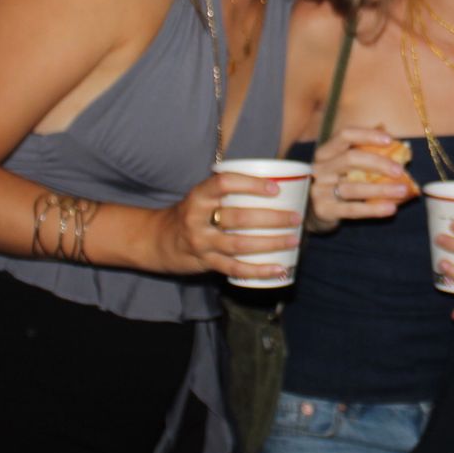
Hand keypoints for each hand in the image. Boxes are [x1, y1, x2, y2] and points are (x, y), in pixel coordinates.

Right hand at [155, 170, 302, 280]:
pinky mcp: (205, 262)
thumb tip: (275, 182)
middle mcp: (198, 217)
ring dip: (271, 243)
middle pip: (239, 217)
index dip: (251, 184)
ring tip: (294, 240)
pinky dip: (259, 270)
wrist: (157, 240)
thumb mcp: (202, 196)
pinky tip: (279, 268)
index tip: (276, 188)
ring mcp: (201, 242)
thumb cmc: (192, 213)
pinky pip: (236, 268)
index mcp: (200, 195)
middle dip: (272, 218)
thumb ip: (228, 191)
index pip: (225, 183)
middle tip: (296, 217)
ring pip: (240, 244)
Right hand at [306, 126, 415, 230]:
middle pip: (350, 159)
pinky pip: (352, 209)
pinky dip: (373, 209)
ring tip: (402, 190)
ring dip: (381, 189)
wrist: (311, 212)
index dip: (367, 135)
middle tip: (400, 170)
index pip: (345, 135)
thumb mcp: (345, 166)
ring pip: (353, 187)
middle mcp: (319, 168)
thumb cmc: (337, 183)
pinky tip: (391, 208)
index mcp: (326, 152)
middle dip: (378, 163)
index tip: (390, 140)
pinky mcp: (323, 210)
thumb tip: (400, 147)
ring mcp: (319, 189)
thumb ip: (367, 154)